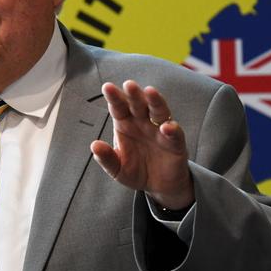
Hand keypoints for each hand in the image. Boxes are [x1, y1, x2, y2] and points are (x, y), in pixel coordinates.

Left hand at [90, 80, 193, 209]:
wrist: (159, 186)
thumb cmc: (135, 171)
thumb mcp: (117, 169)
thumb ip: (106, 158)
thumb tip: (94, 146)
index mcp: (125, 124)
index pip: (118, 107)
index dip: (114, 97)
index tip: (107, 87)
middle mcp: (142, 122)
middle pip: (138, 104)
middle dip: (133, 94)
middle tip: (129, 84)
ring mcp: (160, 130)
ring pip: (158, 111)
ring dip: (155, 101)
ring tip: (150, 92)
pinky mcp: (175, 142)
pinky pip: (175, 133)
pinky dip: (172, 129)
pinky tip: (167, 127)